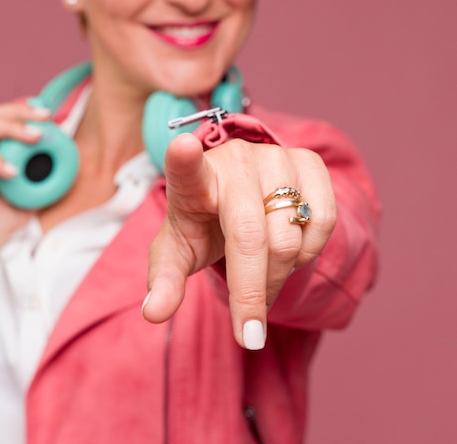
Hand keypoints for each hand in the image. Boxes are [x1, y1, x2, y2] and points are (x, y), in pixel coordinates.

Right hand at [0, 102, 50, 289]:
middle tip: (47, 116)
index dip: (25, 114)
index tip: (52, 116)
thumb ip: (36, 189)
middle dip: (21, 111)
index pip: (3, 123)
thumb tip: (63, 175)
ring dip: (11, 127)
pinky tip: (12, 172)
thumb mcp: (21, 208)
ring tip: (37, 137)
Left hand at [142, 133, 335, 348]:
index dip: (184, 157)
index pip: (185, 165)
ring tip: (261, 277)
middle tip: (248, 330)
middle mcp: (234, 159)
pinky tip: (289, 251)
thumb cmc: (204, 224)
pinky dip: (308, 253)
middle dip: (250, 293)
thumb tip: (154, 314)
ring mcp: (275, 156)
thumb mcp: (179, 251)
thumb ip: (166, 279)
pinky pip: (322, 222)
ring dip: (278, 276)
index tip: (181, 148)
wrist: (239, 199)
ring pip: (289, 238)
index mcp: (193, 178)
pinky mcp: (309, 161)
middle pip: (250, 237)